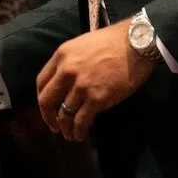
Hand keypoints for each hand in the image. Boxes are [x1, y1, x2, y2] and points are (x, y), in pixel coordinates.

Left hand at [36, 20, 157, 141]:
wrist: (136, 44)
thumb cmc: (113, 42)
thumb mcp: (83, 45)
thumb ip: (70, 61)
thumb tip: (65, 81)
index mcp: (61, 55)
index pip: (41, 82)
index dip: (42, 98)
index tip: (47, 108)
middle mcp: (67, 71)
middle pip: (47, 101)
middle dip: (48, 117)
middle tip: (54, 126)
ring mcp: (81, 86)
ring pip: (64, 114)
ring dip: (66, 128)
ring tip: (70, 135)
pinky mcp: (97, 99)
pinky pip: (81, 121)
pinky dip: (79, 131)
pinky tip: (81, 135)